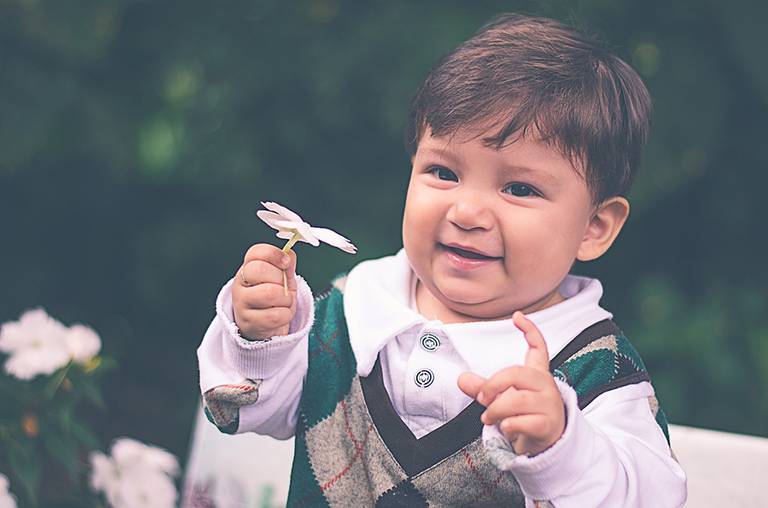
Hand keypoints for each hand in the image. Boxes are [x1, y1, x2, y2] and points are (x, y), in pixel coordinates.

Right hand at [232, 243, 297, 339]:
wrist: (266, 325)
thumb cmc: (273, 299)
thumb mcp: (281, 278)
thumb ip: (286, 265)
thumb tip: (289, 253)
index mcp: (248, 267)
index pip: (255, 252)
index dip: (274, 254)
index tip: (286, 263)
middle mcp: (240, 283)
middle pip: (259, 270)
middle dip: (280, 278)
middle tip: (284, 287)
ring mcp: (241, 303)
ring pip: (269, 293)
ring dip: (285, 298)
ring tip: (284, 302)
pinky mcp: (249, 322)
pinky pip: (275, 315)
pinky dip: (286, 315)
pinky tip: (281, 315)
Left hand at [458, 311, 565, 455]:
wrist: (548, 442)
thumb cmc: (525, 414)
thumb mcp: (504, 397)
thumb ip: (483, 387)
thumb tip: (461, 379)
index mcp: (536, 374)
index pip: (538, 347)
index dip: (530, 330)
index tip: (517, 316)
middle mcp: (545, 385)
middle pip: (516, 373)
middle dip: (493, 385)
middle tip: (482, 398)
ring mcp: (549, 405)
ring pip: (517, 400)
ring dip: (496, 410)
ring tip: (489, 417)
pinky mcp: (548, 424)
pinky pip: (522, 422)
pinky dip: (508, 426)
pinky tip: (506, 428)